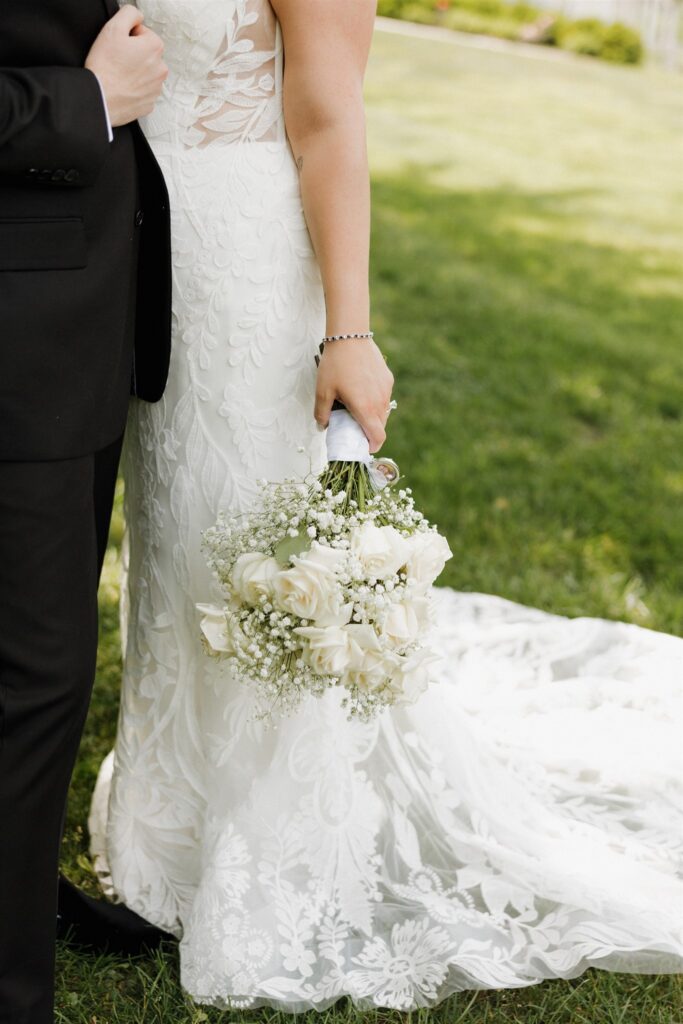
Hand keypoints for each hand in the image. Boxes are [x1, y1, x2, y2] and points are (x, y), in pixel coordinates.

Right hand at [85, 5, 167, 127]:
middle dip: (134, 54)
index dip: (128, 37)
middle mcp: (161, 68)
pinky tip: (122, 88)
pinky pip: (143, 91)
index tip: (118, 46)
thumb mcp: (113, 28)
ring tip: (119, 75)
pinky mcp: (150, 103)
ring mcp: (156, 88)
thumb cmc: (105, 66)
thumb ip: (129, 14)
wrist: (101, 99)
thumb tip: (137, 16)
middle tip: (117, 60)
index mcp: (155, 47)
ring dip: (135, 72)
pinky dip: (134, 89)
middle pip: (146, 53)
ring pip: (146, 73)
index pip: (143, 33)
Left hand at [315, 339, 393, 452]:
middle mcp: (380, 402)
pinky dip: (375, 401)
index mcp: (365, 409)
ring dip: (372, 416)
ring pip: (383, 412)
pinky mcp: (388, 379)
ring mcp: (386, 390)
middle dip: (369, 432)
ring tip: (356, 407)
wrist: (350, 336)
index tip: (362, 447)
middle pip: (380, 427)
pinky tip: (361, 390)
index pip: (378, 438)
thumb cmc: (335, 364)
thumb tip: (322, 426)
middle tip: (353, 426)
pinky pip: (384, 397)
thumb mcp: (322, 391)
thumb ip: (322, 413)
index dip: (372, 447)